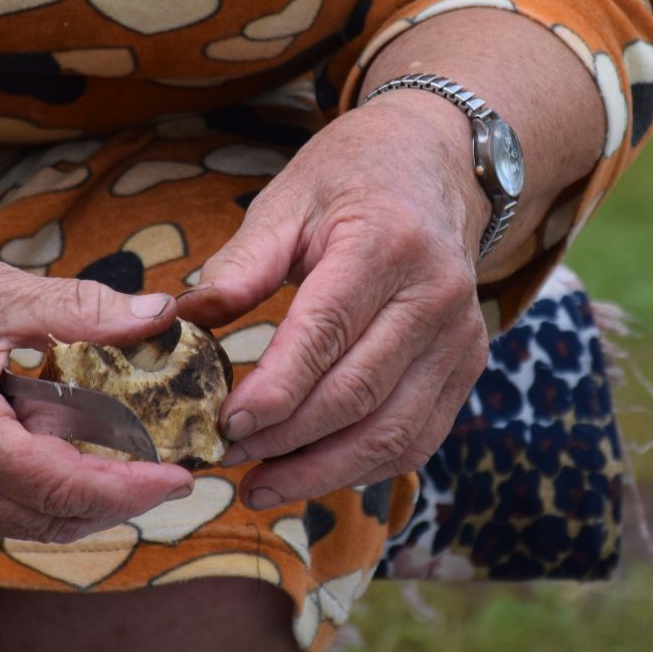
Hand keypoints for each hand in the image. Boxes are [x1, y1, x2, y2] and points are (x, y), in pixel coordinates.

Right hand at [0, 214, 192, 542]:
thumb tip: (162, 315)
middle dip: (118, 498)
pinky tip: (67, 438)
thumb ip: (83, 311)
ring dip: (80, 492)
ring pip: (24, 517)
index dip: (133, 489)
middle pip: (50, 516)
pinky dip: (39, 482)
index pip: (65, 489)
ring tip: (130, 451)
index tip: (183, 475)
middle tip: (171, 466)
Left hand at [177, 91, 493, 506]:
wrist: (437, 166)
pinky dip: (365, 467)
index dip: (275, 390)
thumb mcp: (290, 199)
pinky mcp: (469, 364)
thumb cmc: (351, 181)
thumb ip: (242, 263)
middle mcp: (435, 295)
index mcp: (386, 244)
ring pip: (393, 431)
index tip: (226, 425)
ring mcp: (461, 336)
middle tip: (228, 458)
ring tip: (261, 486)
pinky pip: (419, 437)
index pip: (326, 333)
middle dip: (288, 439)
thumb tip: (183, 320)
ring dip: (323, 470)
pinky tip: (315, 473)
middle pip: (358, 393)